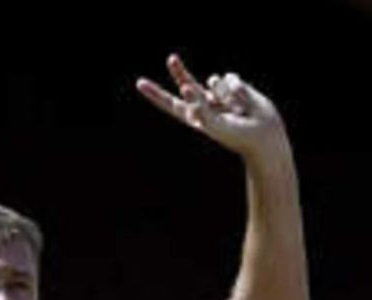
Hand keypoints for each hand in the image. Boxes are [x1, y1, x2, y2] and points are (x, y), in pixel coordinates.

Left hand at [136, 55, 287, 159]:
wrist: (263, 133)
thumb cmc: (236, 135)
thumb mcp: (214, 124)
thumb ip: (198, 106)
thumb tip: (184, 86)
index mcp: (194, 116)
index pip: (170, 103)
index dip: (155, 94)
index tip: (140, 83)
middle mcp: (204, 104)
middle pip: (187, 83)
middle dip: (179, 71)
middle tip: (171, 59)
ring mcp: (219, 94)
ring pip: (214, 81)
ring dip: (224, 93)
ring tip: (236, 109)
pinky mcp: (235, 87)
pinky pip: (231, 78)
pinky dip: (237, 89)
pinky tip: (245, 102)